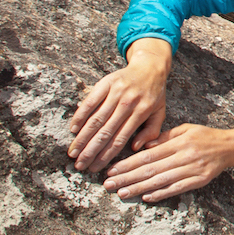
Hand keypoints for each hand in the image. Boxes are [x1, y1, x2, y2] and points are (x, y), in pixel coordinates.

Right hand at [68, 38, 171, 171]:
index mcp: (141, 113)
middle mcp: (128, 103)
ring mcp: (116, 92)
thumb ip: (152, 132)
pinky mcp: (106, 83)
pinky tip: (73, 129)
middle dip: (90, 151)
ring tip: (73, 152)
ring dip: (82, 138)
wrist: (150, 66)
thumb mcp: (160, 113)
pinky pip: (90, 101)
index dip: (106, 156)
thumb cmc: (155, 94)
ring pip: (95, 119)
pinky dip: (80, 116)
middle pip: (105, 132)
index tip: (95, 168)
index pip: (120, 139)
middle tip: (79, 165)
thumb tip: (135, 148)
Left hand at [102, 124, 233, 202]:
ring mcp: (193, 169)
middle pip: (151, 169)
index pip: (148, 155)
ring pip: (161, 181)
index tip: (112, 170)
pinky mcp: (200, 180)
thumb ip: (164, 138)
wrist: (231, 147)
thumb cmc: (204, 136)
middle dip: (127, 178)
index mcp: (179, 141)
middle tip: (109, 185)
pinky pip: (177, 188)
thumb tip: (142, 146)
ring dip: (139, 188)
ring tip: (122, 193)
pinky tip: (146, 197)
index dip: (128, 163)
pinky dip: (161, 193)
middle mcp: (185, 155)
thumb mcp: (185, 130)